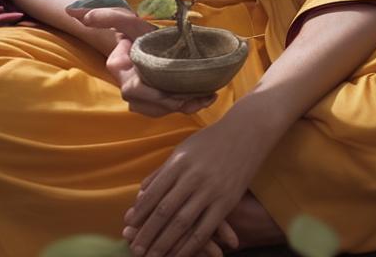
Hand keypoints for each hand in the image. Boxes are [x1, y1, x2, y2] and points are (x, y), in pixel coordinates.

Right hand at [69, 8, 217, 118]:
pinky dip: (189, 105)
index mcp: (119, 69)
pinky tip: (207, 97)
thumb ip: (107, 16)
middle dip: (174, 103)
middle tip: (198, 94)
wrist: (145, 39)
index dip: (155, 94)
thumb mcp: (127, 20)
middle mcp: (127, 87)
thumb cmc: (136, 30)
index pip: (134, 89)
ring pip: (161, 110)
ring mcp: (141, 97)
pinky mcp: (154, 101)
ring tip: (206, 95)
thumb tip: (79, 15)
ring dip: (185, 105)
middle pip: (150, 104)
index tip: (177, 90)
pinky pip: (169, 109)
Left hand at [122, 116, 270, 256]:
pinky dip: (189, 246)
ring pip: (182, 224)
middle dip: (147, 233)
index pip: (154, 192)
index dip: (140, 212)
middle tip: (134, 249)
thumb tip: (141, 192)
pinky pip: (204, 230)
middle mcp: (193, 177)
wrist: (247, 131)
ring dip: (164, 244)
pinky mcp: (226, 202)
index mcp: (179, 162)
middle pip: (164, 211)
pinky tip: (178, 255)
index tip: (128, 225)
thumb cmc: (212, 139)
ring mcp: (210, 190)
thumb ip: (163, 171)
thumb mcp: (184, 148)